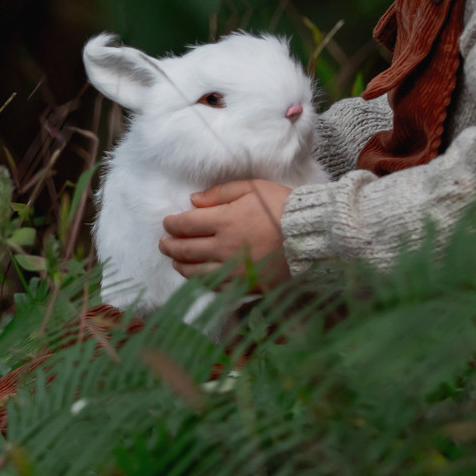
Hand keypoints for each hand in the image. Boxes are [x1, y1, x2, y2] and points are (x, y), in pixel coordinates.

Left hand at [159, 177, 292, 286]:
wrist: (312, 236)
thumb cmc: (283, 207)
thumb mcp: (253, 188)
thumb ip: (221, 193)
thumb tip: (194, 201)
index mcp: (225, 221)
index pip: (186, 224)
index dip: (172, 224)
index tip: (167, 223)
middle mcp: (224, 247)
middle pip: (186, 249)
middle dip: (170, 246)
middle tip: (164, 243)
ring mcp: (234, 270)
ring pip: (196, 272)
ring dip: (180, 266)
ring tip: (175, 261)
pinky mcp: (245, 285)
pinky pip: (215, 286)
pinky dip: (200, 282)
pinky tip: (197, 277)